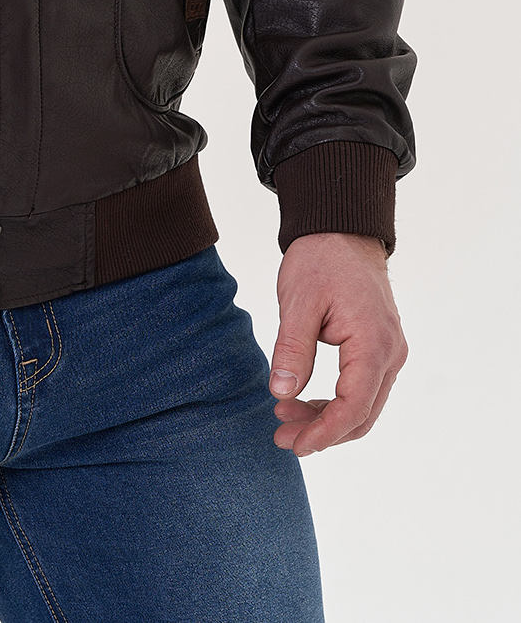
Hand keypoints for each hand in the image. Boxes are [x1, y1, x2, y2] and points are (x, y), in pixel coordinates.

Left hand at [269, 232, 406, 456]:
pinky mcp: (380, 347)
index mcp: (374, 344)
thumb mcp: (298, 302)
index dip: (323, 433)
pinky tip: (303, 400)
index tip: (293, 444)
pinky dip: (335, 401)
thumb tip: (281, 392)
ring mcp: (389, 351)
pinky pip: (362, 387)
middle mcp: (391, 353)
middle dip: (322, 432)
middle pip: (362, 415)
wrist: (341, 229)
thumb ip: (292, 348)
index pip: (354, 408)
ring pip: (363, 405)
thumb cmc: (321, 259)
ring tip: (284, 418)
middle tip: (281, 437)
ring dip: (327, 418)